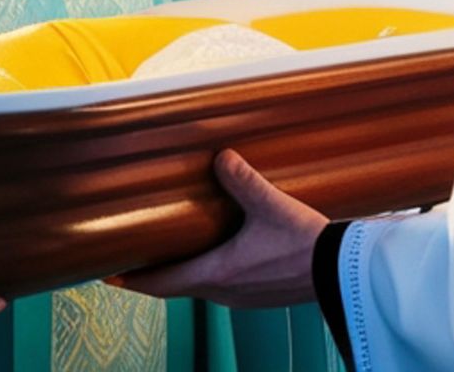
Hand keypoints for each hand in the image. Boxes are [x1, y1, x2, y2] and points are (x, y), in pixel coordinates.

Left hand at [111, 150, 327, 308]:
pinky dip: (206, 269)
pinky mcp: (261, 293)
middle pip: (177, 286)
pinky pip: (222, 283)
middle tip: (135, 254)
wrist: (343, 273)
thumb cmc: (304, 244)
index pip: (162, 283)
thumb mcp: (268, 204)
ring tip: (170, 248)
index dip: (133, 279)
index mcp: (217, 275)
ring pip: (200, 286)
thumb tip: (220, 156)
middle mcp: (225, 292)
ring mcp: (244, 296)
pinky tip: (214, 249)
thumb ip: (241, 179)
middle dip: (154, 272)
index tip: (109, 272)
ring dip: (181, 271)